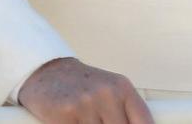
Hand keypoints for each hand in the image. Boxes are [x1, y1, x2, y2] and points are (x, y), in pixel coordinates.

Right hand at [18, 57, 152, 123]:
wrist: (48, 72)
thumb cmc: (81, 85)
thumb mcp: (110, 91)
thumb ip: (124, 112)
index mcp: (123, 88)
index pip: (144, 122)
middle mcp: (107, 94)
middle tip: (101, 122)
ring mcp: (86, 104)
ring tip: (86, 121)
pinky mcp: (65, 114)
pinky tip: (72, 123)